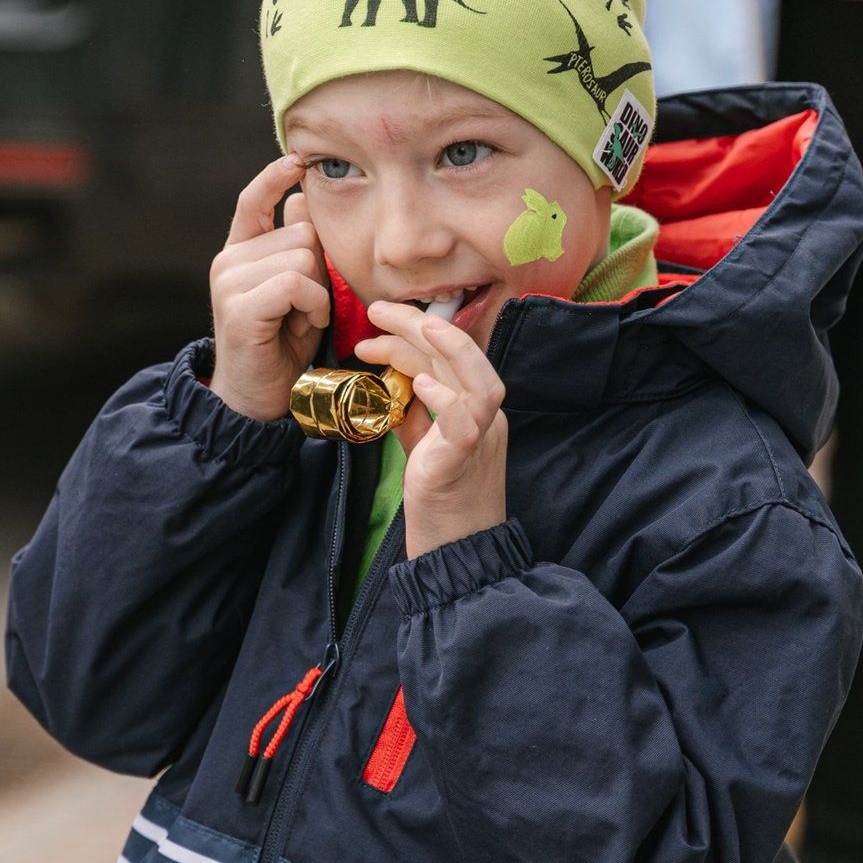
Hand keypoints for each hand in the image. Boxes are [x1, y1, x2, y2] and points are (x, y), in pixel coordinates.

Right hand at [209, 155, 329, 421]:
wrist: (257, 400)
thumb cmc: (283, 346)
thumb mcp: (299, 292)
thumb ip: (299, 250)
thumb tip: (300, 199)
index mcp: (240, 253)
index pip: (253, 201)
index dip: (274, 178)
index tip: (297, 159)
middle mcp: (229, 261)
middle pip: (300, 233)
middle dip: (320, 268)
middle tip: (310, 305)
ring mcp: (229, 282)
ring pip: (301, 257)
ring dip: (319, 292)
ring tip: (305, 318)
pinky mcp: (239, 307)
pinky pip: (294, 283)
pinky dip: (312, 304)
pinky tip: (307, 323)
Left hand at [358, 300, 507, 554]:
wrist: (456, 552)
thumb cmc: (441, 501)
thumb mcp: (424, 444)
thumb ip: (414, 411)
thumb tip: (391, 378)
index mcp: (477, 412)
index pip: (449, 359)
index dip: (414, 333)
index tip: (376, 323)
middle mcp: (486, 420)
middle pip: (462, 360)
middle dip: (421, 325)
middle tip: (378, 309)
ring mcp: (481, 440)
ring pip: (481, 383)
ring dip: (451, 349)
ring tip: (421, 324)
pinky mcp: (464, 462)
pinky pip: (465, 423)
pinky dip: (444, 398)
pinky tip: (418, 381)